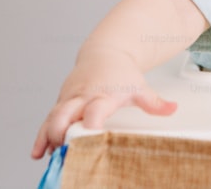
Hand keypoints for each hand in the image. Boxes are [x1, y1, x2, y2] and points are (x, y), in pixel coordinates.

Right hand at [30, 46, 176, 158]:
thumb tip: (172, 109)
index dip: (91, 124)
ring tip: (49, 157)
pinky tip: (38, 152)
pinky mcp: (61, 103)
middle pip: (66, 114)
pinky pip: (48, 120)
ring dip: (49, 137)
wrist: (105, 53)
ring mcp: (70, 99)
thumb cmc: (121, 73)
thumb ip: (154, 102)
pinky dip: (42, 136)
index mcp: (103, 94)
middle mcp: (83, 96)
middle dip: (61, 133)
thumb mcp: (139, 86)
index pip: (95, 110)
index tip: (89, 138)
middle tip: (63, 152)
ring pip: (53, 118)